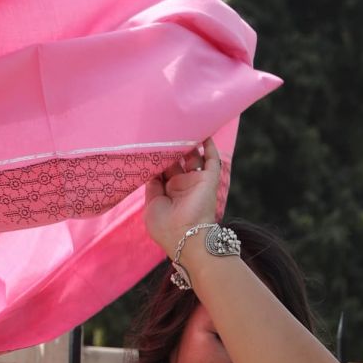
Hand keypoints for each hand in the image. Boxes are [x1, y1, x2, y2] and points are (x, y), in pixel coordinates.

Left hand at [142, 136, 221, 257]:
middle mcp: (182, 185)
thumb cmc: (165, 227)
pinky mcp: (209, 180)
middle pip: (176, 160)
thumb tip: (153, 168)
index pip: (162, 169)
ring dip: (189, 144)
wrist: (186, 237)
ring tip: (181, 125)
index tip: (150, 142)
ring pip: (193, 157)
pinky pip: (212, 160)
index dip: (157, 157)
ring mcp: (196, 182)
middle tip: (163, 129)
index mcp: (167, 193)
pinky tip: (204, 132)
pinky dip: (209, 147)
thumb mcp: (151, 205)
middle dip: (171, 147)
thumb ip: (152, 186)